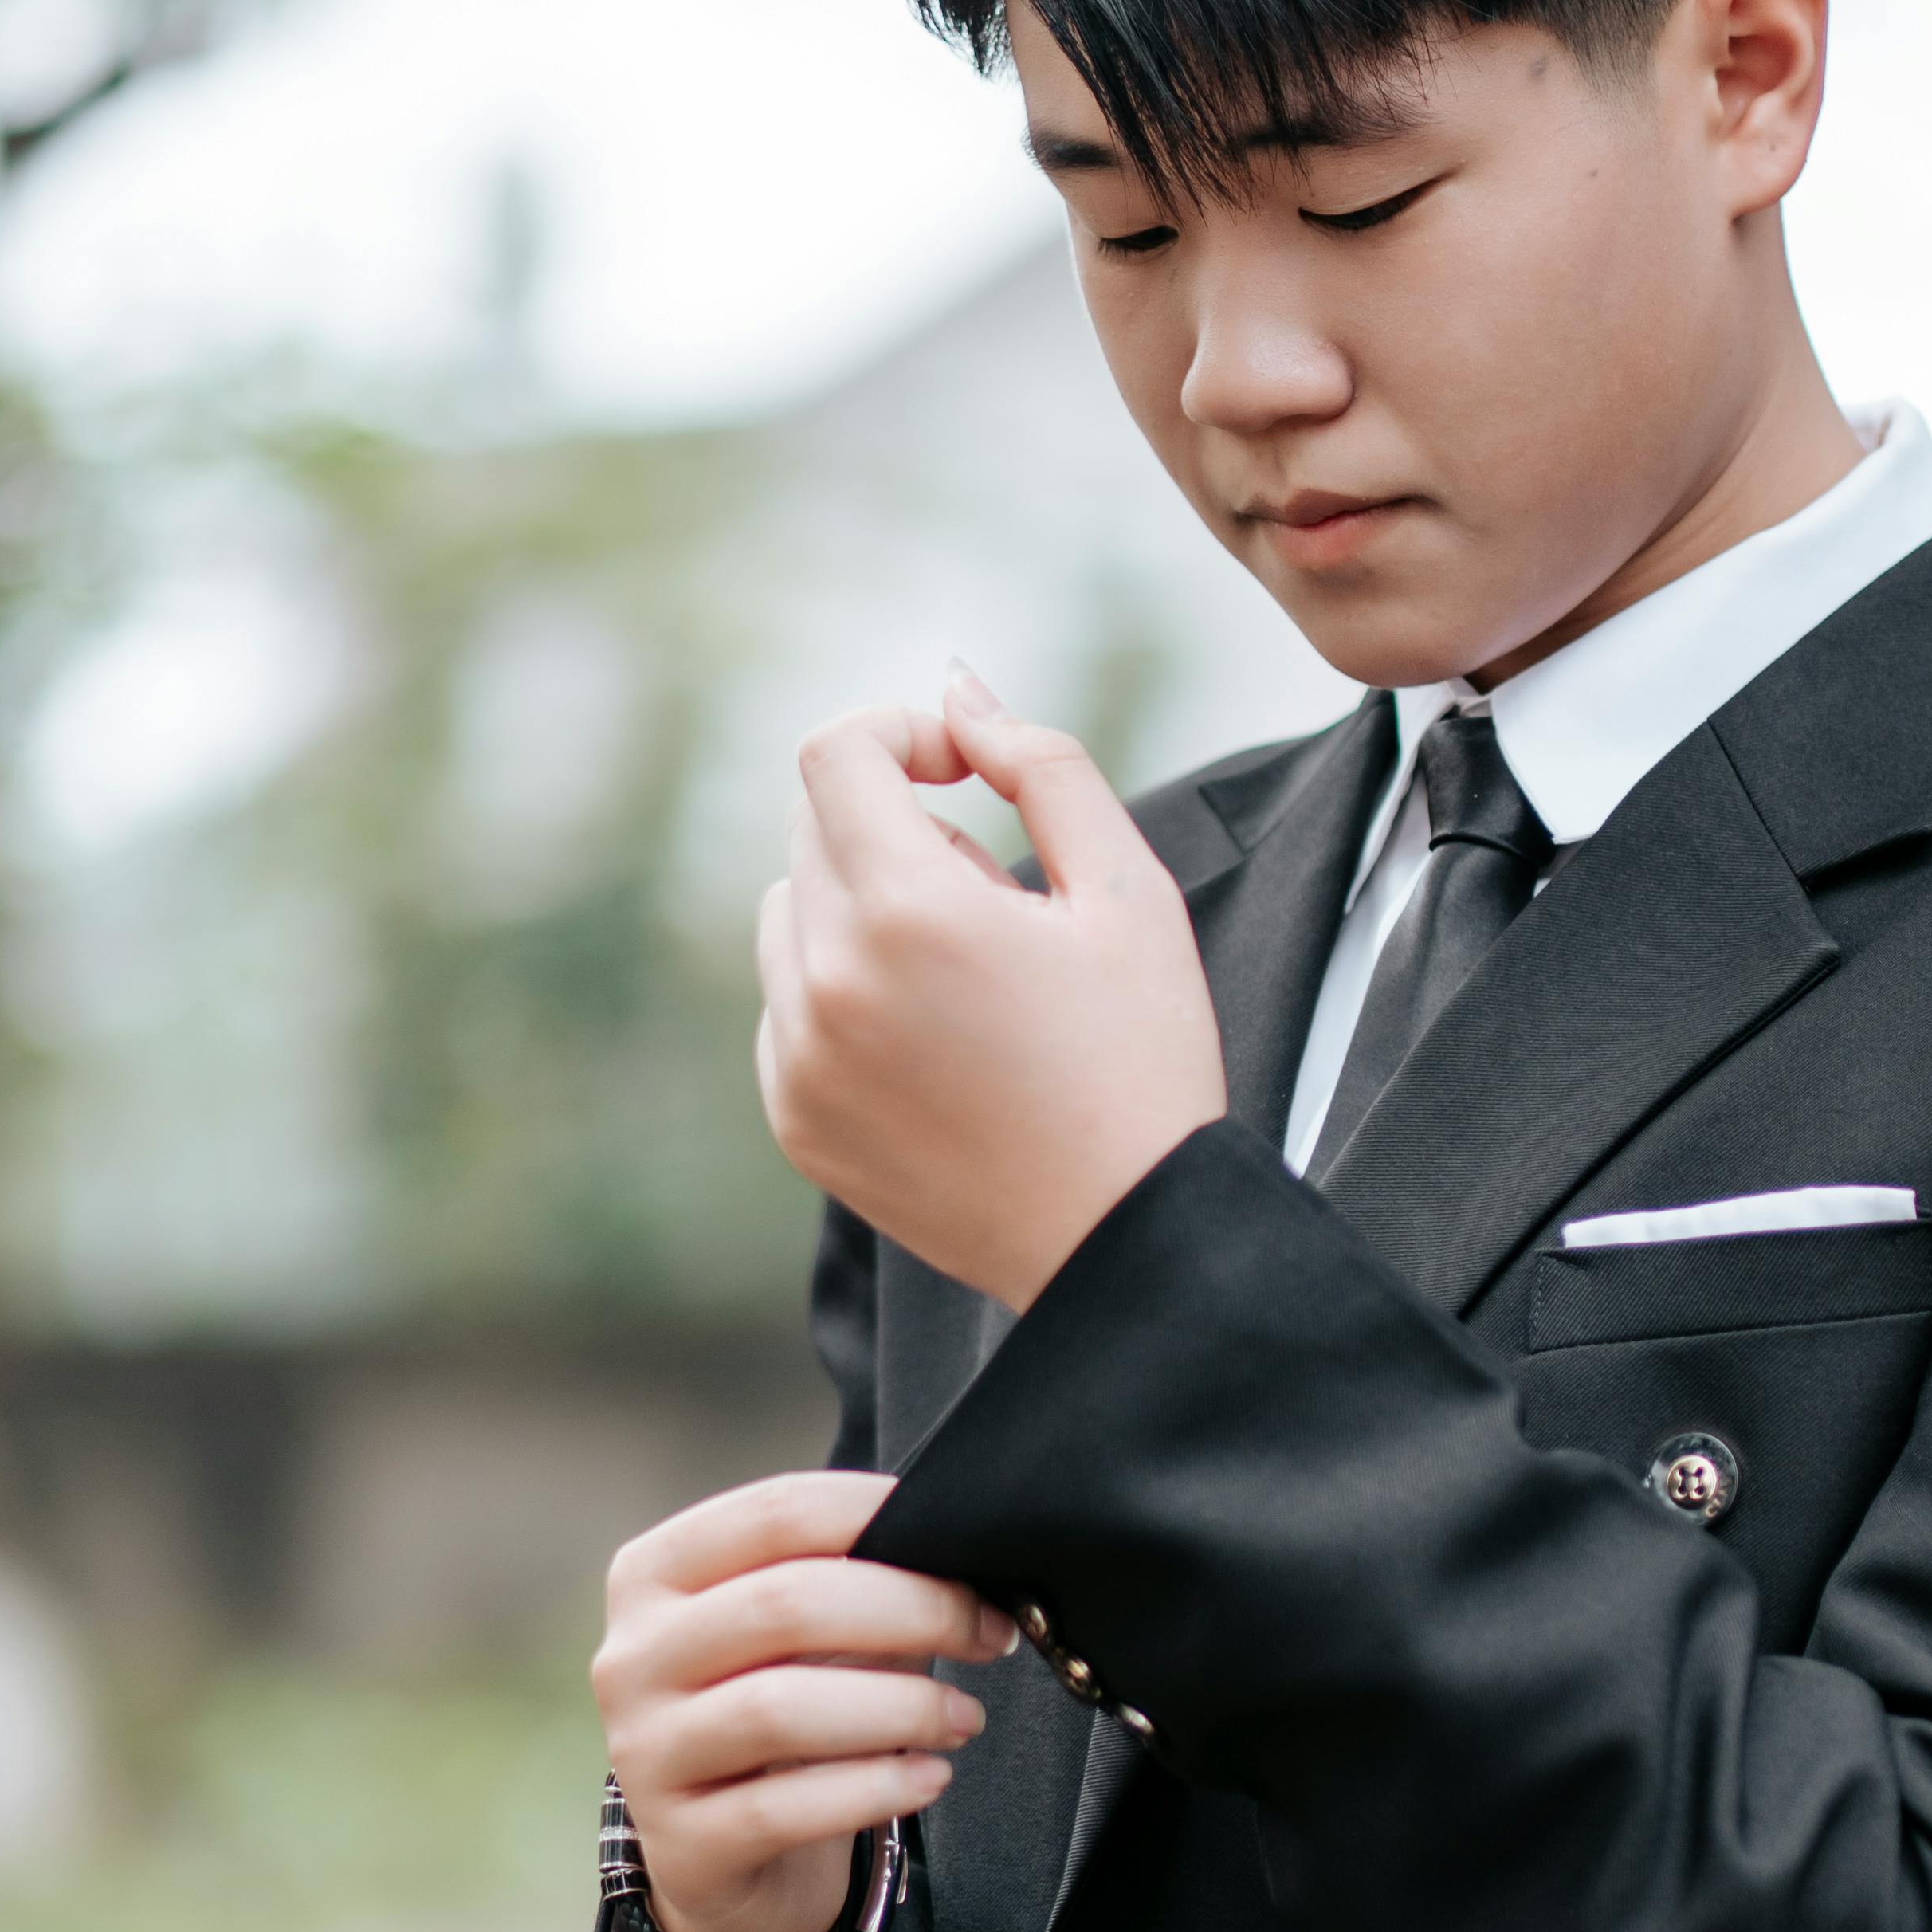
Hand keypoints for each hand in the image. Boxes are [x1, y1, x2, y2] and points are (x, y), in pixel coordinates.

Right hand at [592, 1470, 1012, 1931]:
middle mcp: (631, 1658)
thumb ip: (853, 1581)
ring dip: (901, 1707)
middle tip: (990, 1634)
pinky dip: (876, 1788)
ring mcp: (645, 1754)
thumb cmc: (776, 1710)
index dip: (881, 1517)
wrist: (721, 1858)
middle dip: (914, 1611)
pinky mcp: (682, 1844)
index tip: (968, 1545)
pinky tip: (933, 1777)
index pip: (776, 1514)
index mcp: (654, 1575)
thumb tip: (968, 1554)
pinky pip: (784, 1808)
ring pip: (778, 1709)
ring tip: (966, 1718)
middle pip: (784, 1605)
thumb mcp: (797, 1637)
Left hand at [754, 664, 1229, 1307]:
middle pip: (815, 827)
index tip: (964, 774)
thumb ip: (1039, 763)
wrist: (1126, 1241)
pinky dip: (846, 995)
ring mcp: (799, 1058)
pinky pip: (787, 1004)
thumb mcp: (1126, 892)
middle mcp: (827, 981)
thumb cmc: (1143, 1061)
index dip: (902, 736)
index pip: (836, 752)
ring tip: (968, 981)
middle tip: (1002, 908)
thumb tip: (958, 690)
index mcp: (906, 911)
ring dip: (865, 909)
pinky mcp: (795, 1117)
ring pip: (790, 911)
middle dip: (900, 830)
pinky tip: (939, 1047)